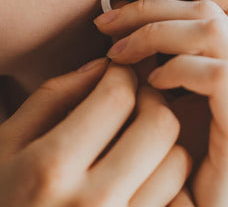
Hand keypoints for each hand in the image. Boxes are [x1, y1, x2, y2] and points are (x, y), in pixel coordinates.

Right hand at [0, 59, 191, 205]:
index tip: (118, 75)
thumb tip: (102, 66)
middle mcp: (91, 203)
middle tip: (136, 100)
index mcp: (51, 168)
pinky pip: (178, 200)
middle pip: (159, 126)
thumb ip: (52, 97)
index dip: (123, 76)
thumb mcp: (7, 143)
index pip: (116, 99)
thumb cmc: (2, 196)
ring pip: (177, 162)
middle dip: (151, 100)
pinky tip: (142, 174)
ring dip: (164, 141)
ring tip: (139, 139)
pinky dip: (167, 179)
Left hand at [93, 0, 227, 206]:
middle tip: (108, 24)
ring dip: (156, 34)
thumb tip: (130, 11)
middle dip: (152, 9)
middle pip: (213, 10)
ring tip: (120, 54)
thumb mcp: (175, 86)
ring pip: (213, 33)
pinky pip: (217, 75)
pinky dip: (178, 69)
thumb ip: (169, 48)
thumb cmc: (177, 146)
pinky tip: (151, 83)